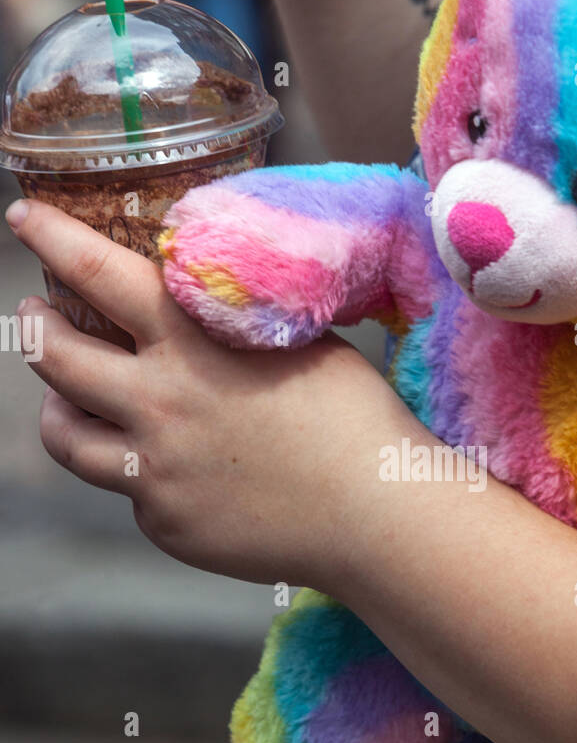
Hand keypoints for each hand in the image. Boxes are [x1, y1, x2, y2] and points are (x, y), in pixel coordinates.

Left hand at [8, 199, 399, 589]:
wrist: (376, 516)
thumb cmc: (356, 422)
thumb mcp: (298, 342)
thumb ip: (234, 324)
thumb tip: (206, 306)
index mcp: (192, 342)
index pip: (95, 272)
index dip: (50, 238)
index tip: (25, 220)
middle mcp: (157, 403)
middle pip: (51, 357)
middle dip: (32, 326)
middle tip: (34, 313)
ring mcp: (154, 470)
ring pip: (64, 436)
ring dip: (58, 409)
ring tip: (68, 402)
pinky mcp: (165, 523)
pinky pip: (129, 492)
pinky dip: (142, 476)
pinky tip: (183, 473)